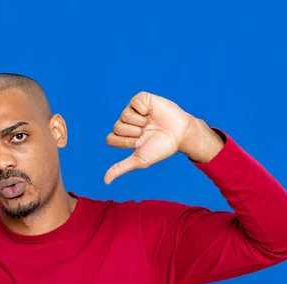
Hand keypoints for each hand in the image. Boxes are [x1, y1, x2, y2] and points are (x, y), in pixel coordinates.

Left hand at [104, 92, 221, 183]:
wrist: (181, 135)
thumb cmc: (161, 148)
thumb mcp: (140, 160)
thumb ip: (121, 168)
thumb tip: (105, 181)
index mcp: (123, 136)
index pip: (111, 139)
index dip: (125, 142)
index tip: (138, 143)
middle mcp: (125, 122)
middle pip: (117, 127)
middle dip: (134, 133)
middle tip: (146, 133)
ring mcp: (133, 110)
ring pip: (124, 115)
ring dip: (140, 122)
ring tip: (150, 123)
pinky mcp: (142, 99)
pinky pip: (134, 101)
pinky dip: (143, 109)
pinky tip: (151, 112)